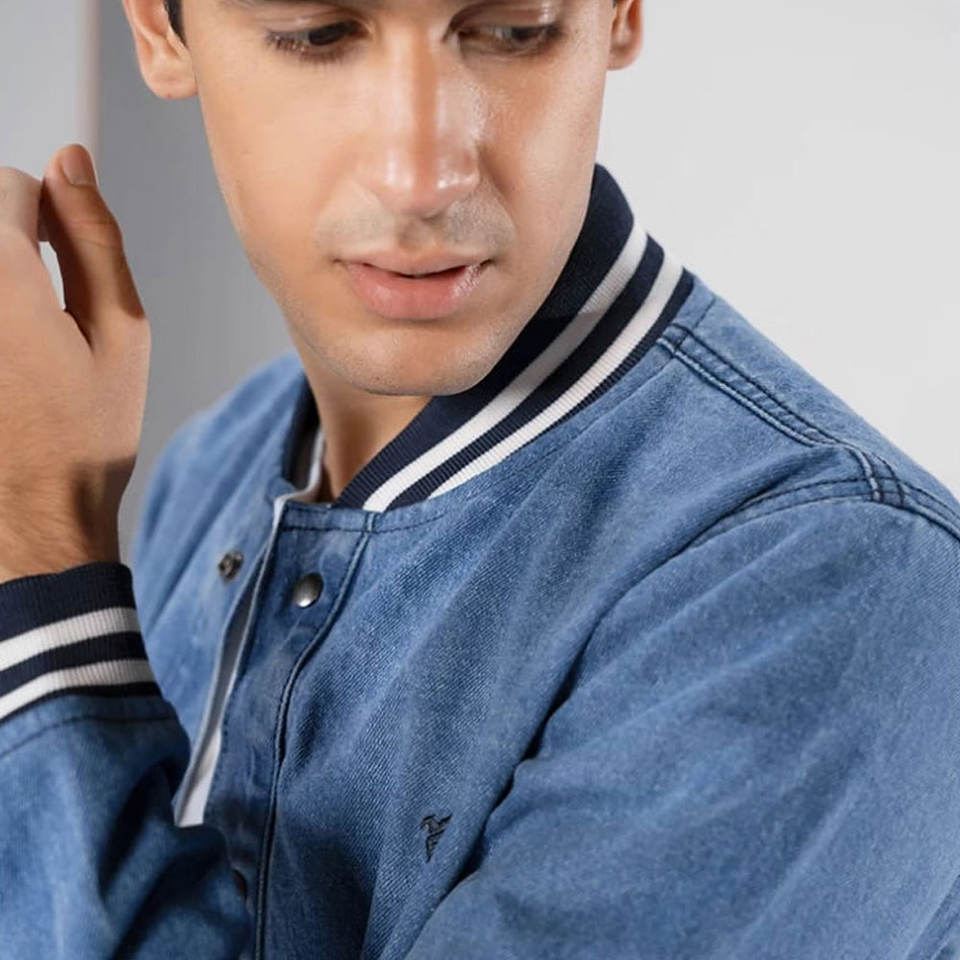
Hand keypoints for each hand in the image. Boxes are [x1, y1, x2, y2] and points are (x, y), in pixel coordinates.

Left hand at [0, 144, 149, 582]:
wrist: (32, 516)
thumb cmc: (88, 433)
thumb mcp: (123, 333)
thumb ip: (96, 238)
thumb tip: (71, 159)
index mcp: (4, 282)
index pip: (8, 186)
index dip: (47, 218)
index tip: (64, 270)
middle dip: (9, 240)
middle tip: (40, 308)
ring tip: (17, 339)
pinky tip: (6, 362)